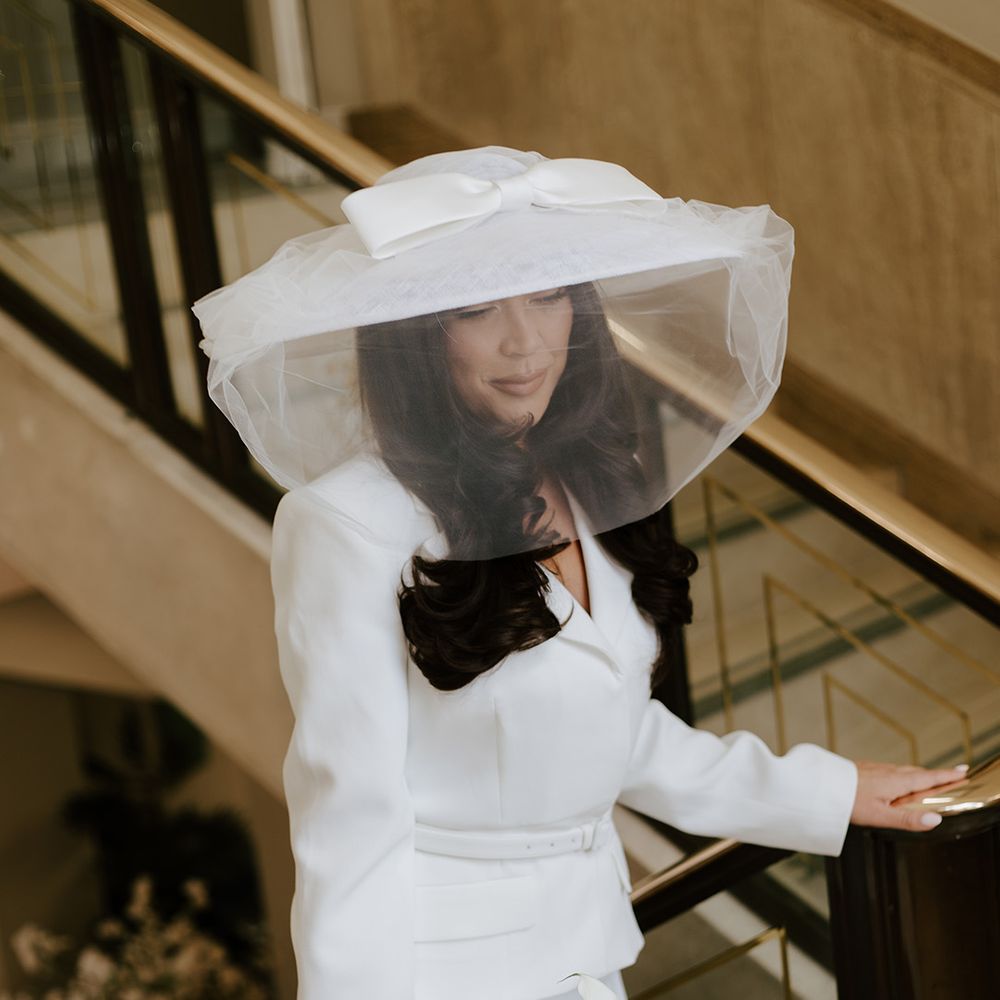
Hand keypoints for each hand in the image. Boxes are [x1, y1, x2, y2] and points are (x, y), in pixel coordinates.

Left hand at [850, 760, 967, 830]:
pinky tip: (898, 779)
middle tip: (953, 775)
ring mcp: (877, 769)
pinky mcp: (866, 769)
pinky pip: (891, 770)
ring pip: (904, 770)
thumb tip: (935, 820)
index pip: (928, 778)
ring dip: (920, 773)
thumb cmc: (849, 802)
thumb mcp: (881, 816)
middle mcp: (889, 772)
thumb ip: (908, 819)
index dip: (947, 775)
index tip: (962, 771)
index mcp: (897, 782)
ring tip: (930, 778)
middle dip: (936, 774)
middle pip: (918, 772)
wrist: (822, 786)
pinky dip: (903, 773)